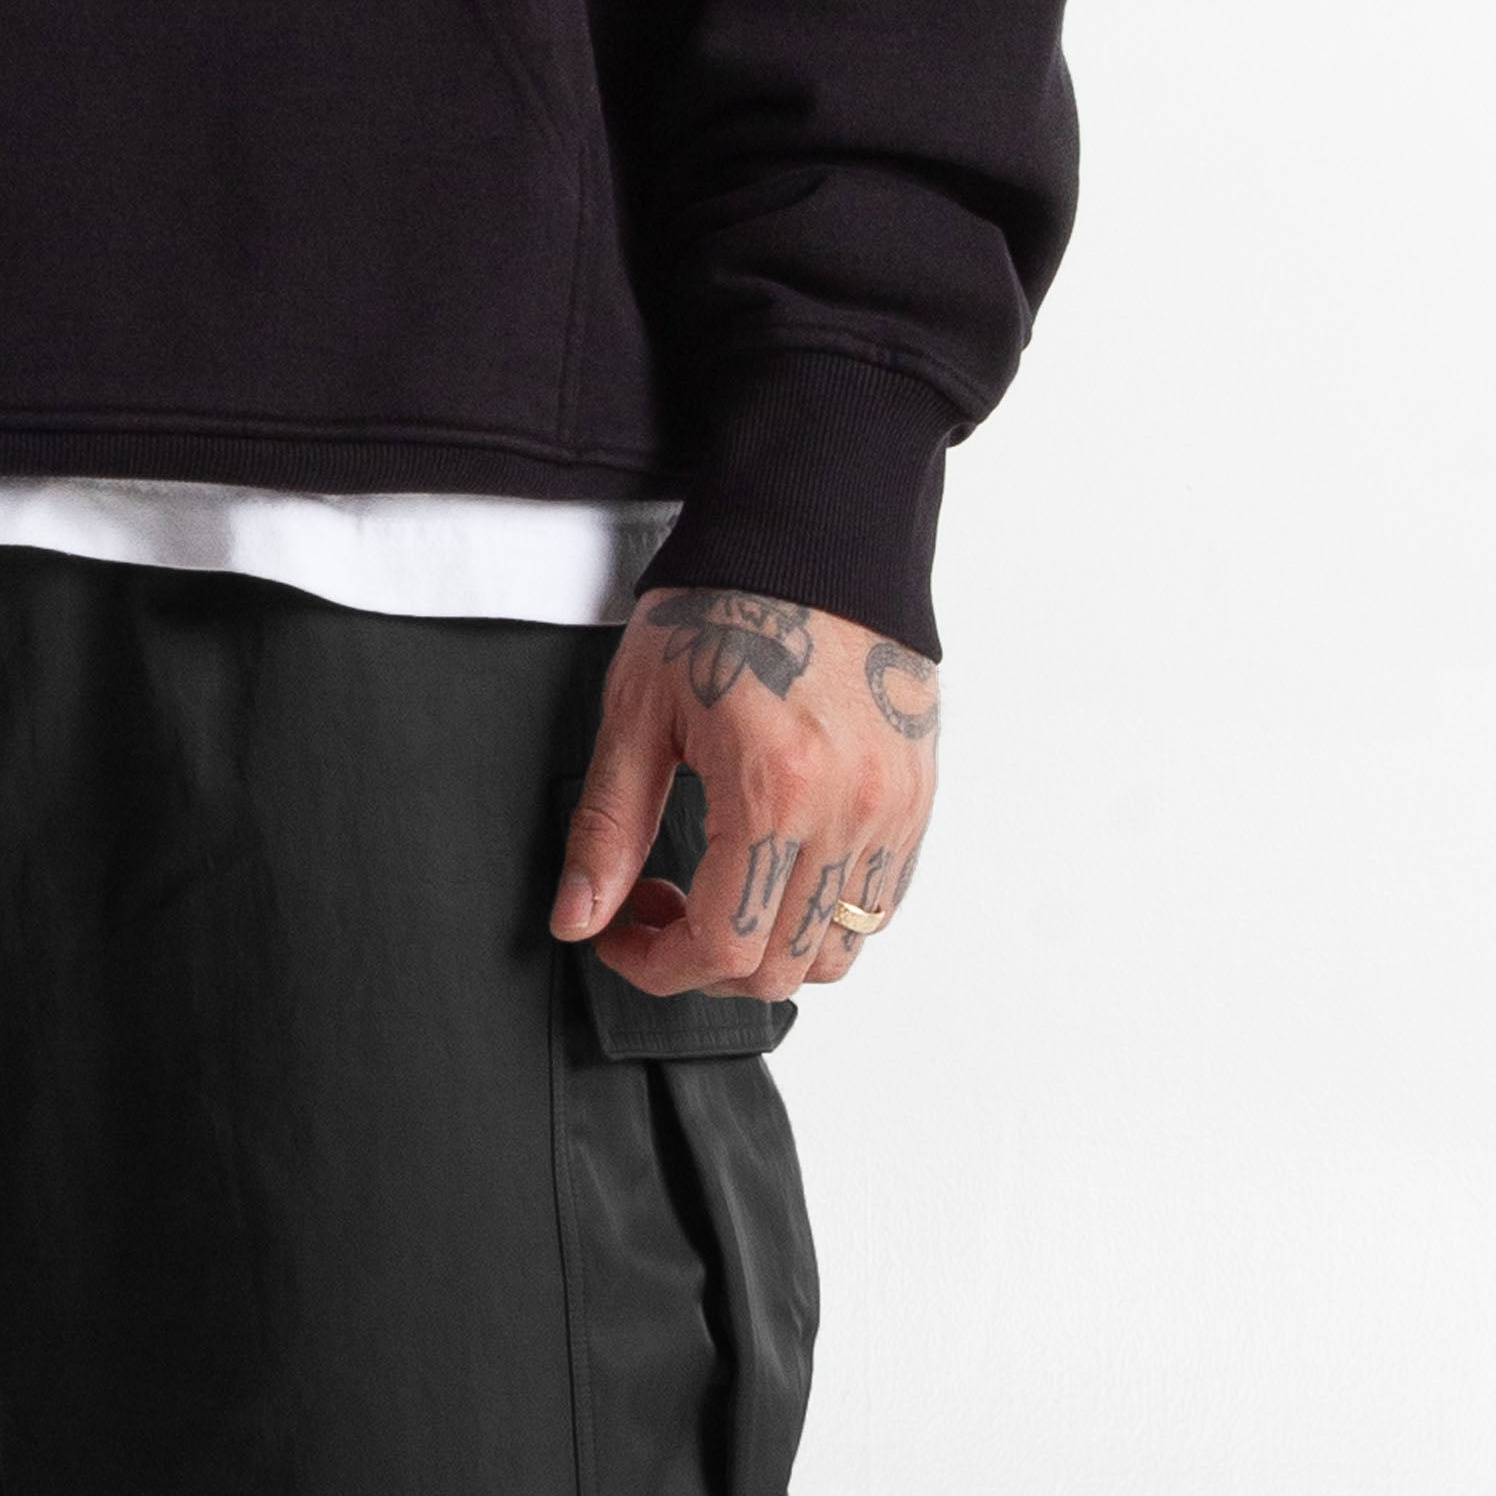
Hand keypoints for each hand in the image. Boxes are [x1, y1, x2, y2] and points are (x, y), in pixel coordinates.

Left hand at [551, 590, 940, 997]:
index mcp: (776, 789)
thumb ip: (608, 829)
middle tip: (661, 909)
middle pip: (781, 966)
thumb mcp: (639, 711)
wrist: (814, 528)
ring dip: (768, 949)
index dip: (657, 966)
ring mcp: (895, 807)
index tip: (620, 938)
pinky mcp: (918, 795)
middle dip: (705, 963)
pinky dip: (820, 915)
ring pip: (836, 949)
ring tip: (722, 892)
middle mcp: (850, 809)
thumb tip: (577, 919)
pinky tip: (774, 868)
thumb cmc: (724, 602)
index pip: (722, 944)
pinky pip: (877, 904)